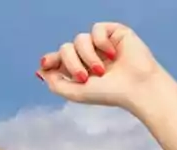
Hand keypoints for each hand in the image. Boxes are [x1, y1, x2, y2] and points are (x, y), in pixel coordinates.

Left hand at [35, 23, 165, 110]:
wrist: (136, 87)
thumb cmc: (109, 93)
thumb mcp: (75, 93)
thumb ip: (55, 83)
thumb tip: (40, 70)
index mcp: (77, 68)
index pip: (57, 59)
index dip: (50, 59)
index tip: (46, 63)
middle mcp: (87, 55)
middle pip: (65, 49)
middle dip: (71, 63)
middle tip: (84, 77)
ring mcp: (100, 44)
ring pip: (79, 39)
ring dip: (86, 56)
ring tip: (101, 70)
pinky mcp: (114, 33)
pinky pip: (96, 29)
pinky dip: (101, 42)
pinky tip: (111, 54)